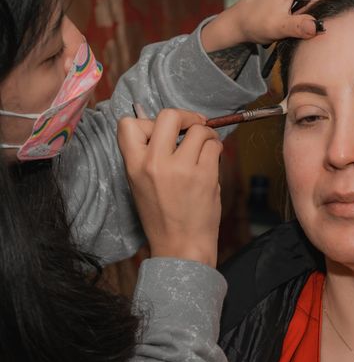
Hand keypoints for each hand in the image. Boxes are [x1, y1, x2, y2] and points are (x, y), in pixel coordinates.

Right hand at [117, 109, 222, 267]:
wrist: (181, 246)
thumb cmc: (162, 216)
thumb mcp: (140, 184)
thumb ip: (149, 155)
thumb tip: (169, 127)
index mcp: (133, 165)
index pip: (128, 123)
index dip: (148, 121)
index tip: (164, 132)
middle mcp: (154, 163)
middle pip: (169, 115)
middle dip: (185, 116)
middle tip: (193, 126)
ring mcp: (181, 169)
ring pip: (199, 129)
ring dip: (206, 134)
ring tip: (206, 147)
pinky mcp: (205, 176)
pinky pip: (214, 145)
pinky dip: (216, 148)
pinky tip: (212, 160)